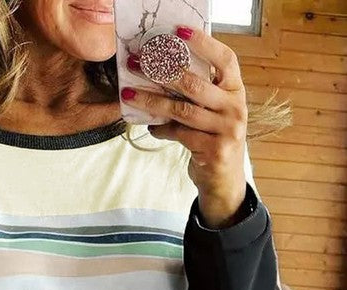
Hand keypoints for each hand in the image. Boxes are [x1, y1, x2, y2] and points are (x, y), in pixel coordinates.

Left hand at [123, 26, 248, 227]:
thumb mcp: (213, 112)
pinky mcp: (214, 151)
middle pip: (194, 83)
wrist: (224, 181)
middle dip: (161, 71)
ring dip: (152, 102)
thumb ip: (199, 93)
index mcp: (236, 91)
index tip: (178, 31)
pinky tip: (151, 127)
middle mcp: (235, 108)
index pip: (224, 59)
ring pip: (182, 110)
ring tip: (130, 95)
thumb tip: (160, 70)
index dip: (203, 43)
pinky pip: (179, 134)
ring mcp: (227, 130)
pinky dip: (161, 130)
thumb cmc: (214, 139)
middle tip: (136, 63)